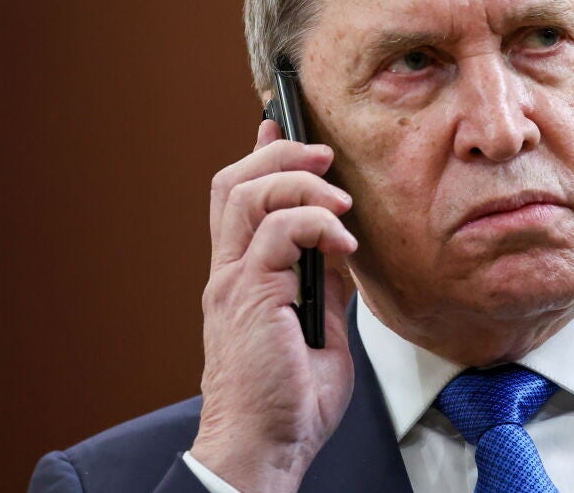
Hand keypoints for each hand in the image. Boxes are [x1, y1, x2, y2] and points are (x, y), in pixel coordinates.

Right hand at [189, 119, 357, 490]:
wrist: (266, 447)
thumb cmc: (289, 400)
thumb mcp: (320, 326)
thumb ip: (323, 282)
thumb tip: (342, 244)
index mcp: (242, 276)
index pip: (238, 198)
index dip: (258, 156)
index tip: (280, 127)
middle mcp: (229, 272)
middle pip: (231, 183)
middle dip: (278, 153)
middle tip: (322, 153)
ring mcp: (233, 283)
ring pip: (245, 195)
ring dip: (297, 182)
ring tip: (338, 195)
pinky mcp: (249, 296)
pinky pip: (277, 234)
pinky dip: (315, 224)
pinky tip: (344, 241)